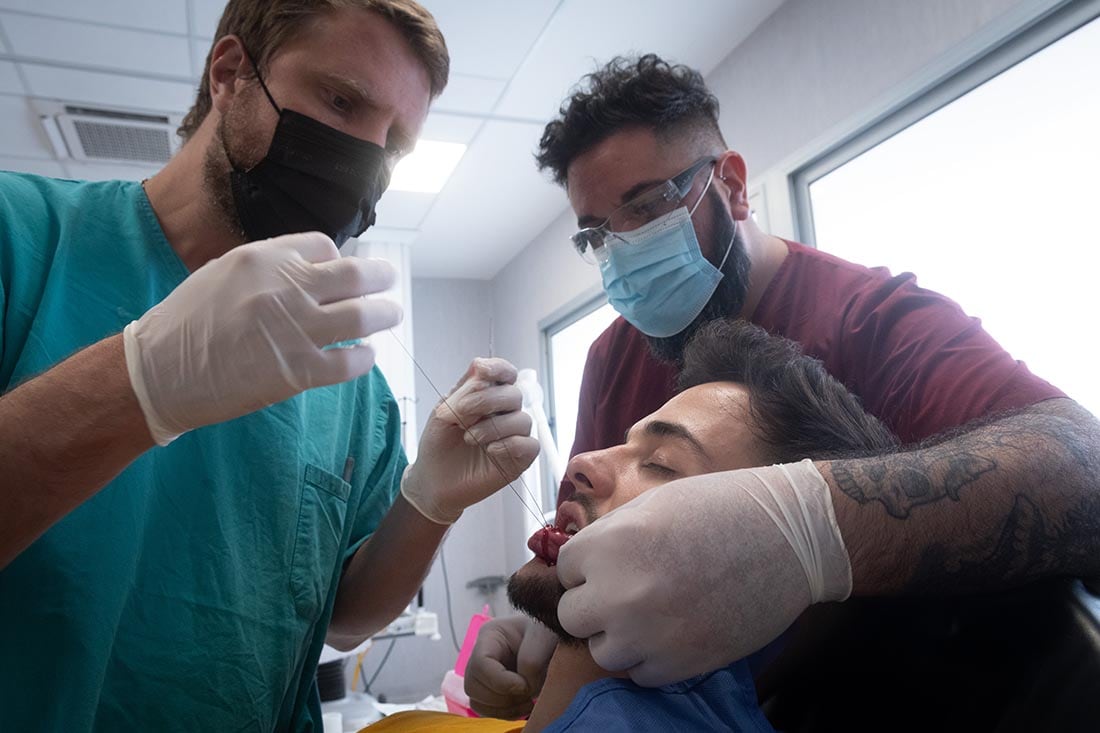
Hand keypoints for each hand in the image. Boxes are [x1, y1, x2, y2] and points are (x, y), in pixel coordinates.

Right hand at [123, 232, 400, 444]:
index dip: (337, 260)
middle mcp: (285, 288)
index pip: (323, 247)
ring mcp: (295, 330)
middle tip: (390, 282)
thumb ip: (267, 269)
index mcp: (263, 257)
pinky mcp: (298, 371)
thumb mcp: (223, 273)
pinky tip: (365, 356)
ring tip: (392, 314)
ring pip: (363, 316)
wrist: (158, 372)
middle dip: (380, 277)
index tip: (340, 273)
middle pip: (355, 275)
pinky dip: (364, 357)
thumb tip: (308, 272)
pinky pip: (349, 361)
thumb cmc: (185, 323)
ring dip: (384, 314)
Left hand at [401, 358, 538, 523]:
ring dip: (493, 427)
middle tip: (461, 415)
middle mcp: (504, 413)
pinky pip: (530, 445)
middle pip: (514, 394)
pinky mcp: (519, 459)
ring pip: (522, 420)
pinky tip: (490, 451)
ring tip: (470, 439)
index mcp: (487, 396)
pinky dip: (510, 445)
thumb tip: (480, 367)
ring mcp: (514, 436)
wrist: (433, 480)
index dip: (498, 368)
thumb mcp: (443, 413)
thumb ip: (463, 391)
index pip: (505, 374)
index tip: (482, 371)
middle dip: (486, 401)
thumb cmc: (438, 445)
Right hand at [464, 615, 556, 718]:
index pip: (481, 663)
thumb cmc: (549, 632)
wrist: (555, 643)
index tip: (525, 686)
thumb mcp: (544, 636)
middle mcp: (481, 654)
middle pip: (473, 686)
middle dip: (503, 697)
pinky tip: (526, 704)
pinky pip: (488, 712)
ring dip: (505, 708)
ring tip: (529, 699)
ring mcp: (482, 675)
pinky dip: (508, 714)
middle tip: (528, 692)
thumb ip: (532, 658)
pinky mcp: (489, 692)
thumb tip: (523, 685)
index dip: (501, 681)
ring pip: (478, 703)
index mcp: (491, 634)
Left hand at [556, 460, 851, 685]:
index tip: (613, 563)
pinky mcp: (679, 665)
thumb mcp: (652, 505)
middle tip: (629, 590)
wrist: (789, 538)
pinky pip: (639, 674)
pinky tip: (675, 630)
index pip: (565, 569)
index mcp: (610, 544)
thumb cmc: (722, 508)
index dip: (588, 565)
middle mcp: (620, 594)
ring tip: (653, 612)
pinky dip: (650, 657)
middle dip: (596, 602)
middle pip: (573, 615)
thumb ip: (610, 536)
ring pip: (603, 651)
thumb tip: (582, 562)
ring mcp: (648, 635)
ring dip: (620, 635)